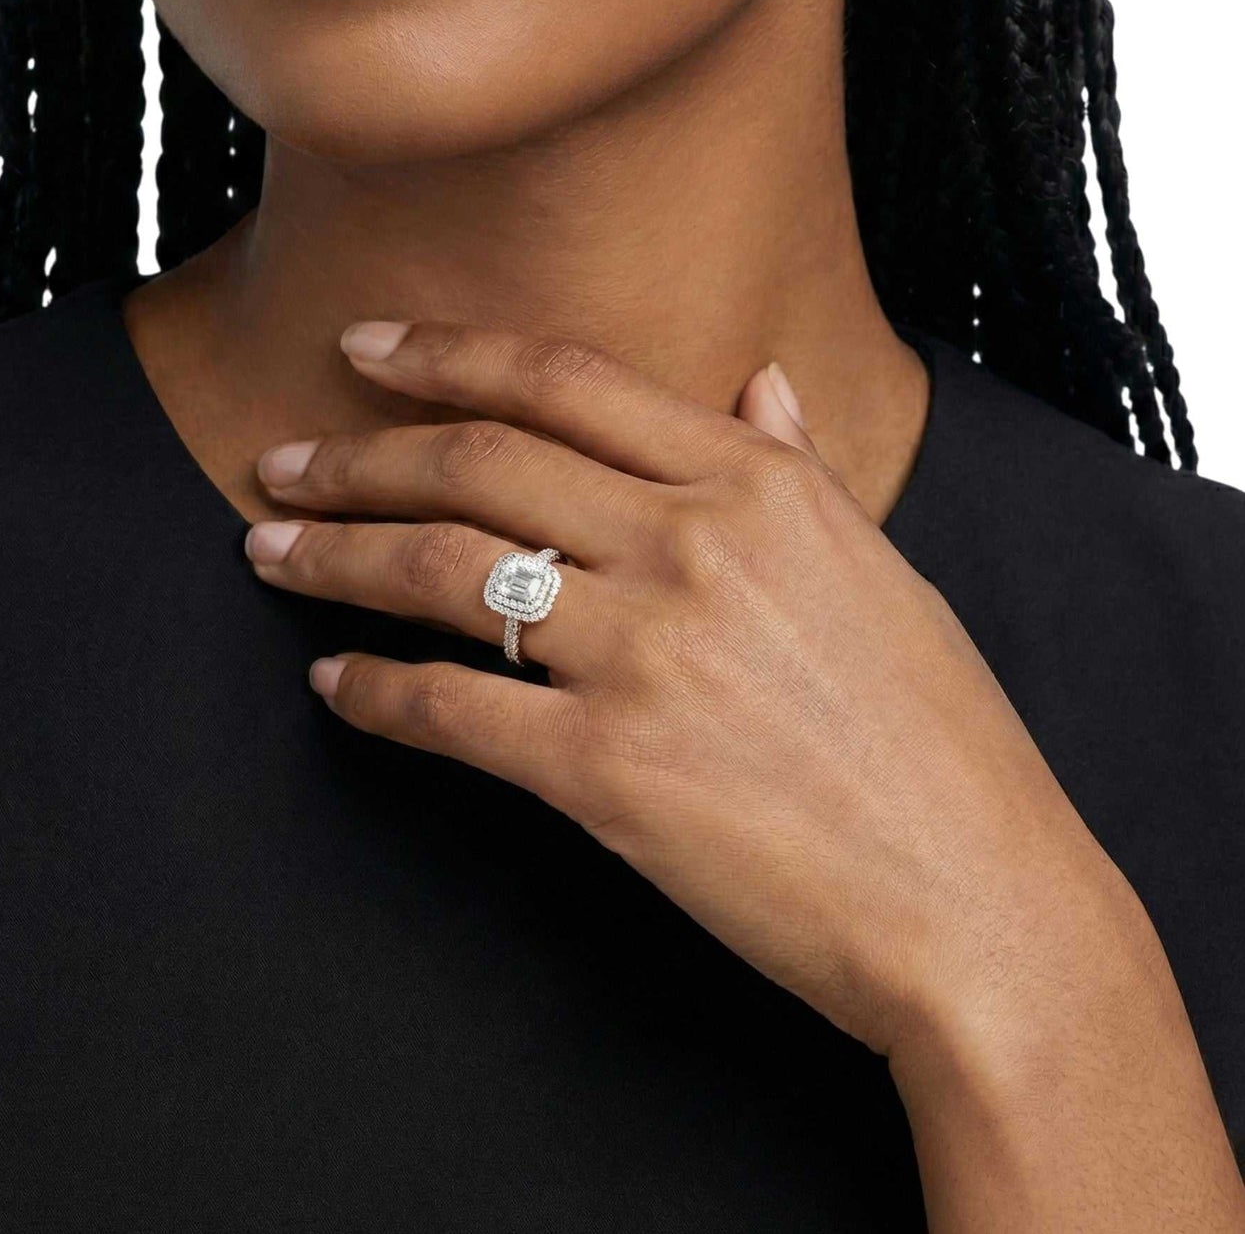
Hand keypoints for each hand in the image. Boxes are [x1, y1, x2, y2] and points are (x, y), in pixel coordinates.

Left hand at [243, 319, 1141, 1057]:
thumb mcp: (878, 570)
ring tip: (269, 548)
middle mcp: (691, 546)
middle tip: (280, 459)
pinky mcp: (606, 770)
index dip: (447, 352)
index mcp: (756, 485)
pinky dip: (375, 694)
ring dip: (335, 555)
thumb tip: (758, 384)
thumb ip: (798, 468)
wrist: (976, 900)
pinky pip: (451, 711)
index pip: (564, 380)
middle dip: (357, 455)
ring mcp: (644, 654)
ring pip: (442, 572)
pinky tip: (336, 684)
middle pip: (478, 463)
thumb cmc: (937, 739)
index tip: (368, 345)